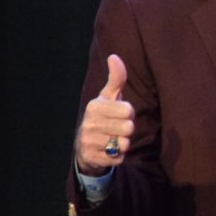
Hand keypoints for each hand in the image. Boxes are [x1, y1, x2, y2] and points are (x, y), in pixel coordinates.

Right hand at [74, 54, 134, 175]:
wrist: (86, 145)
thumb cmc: (104, 115)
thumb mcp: (110, 96)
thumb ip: (116, 78)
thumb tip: (114, 56)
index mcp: (94, 106)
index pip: (128, 110)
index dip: (129, 113)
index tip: (119, 114)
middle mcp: (88, 123)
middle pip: (128, 128)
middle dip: (127, 129)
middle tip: (117, 128)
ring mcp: (88, 142)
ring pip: (124, 144)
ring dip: (124, 143)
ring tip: (113, 139)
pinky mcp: (93, 158)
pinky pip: (119, 158)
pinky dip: (118, 156)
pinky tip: (108, 151)